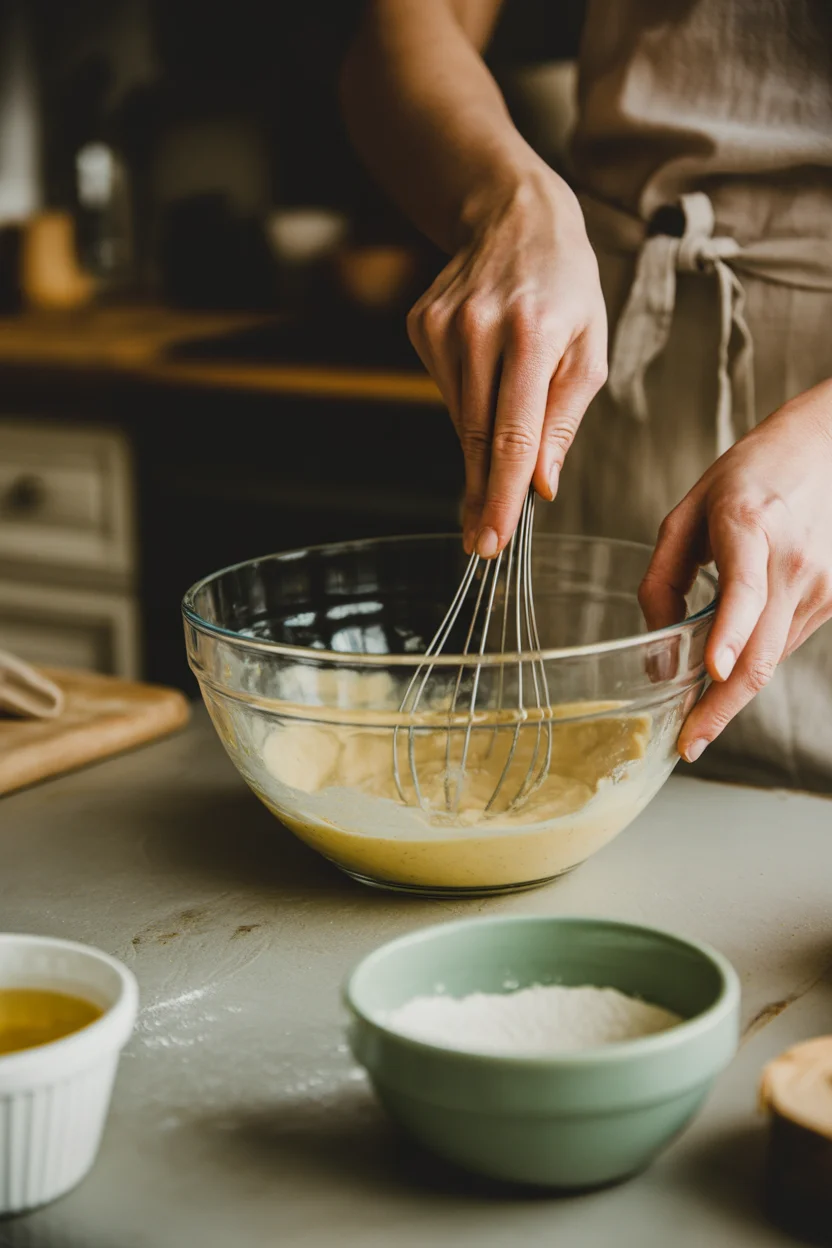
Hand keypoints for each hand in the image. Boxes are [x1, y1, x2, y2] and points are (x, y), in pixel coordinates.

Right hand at [407, 166, 607, 556]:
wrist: (514, 215)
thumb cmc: (565, 286)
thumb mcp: (590, 348)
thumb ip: (564, 420)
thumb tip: (541, 485)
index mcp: (535, 332)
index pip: (513, 434)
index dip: (502, 495)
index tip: (491, 540)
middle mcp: (482, 327)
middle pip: (478, 437)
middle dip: (484, 494)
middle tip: (484, 542)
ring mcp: (443, 325)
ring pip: (460, 418)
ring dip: (481, 445)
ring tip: (506, 426)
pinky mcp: (421, 325)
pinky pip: (446, 391)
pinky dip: (468, 402)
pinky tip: (486, 372)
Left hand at [639, 379, 831, 761]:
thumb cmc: (752, 473)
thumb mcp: (687, 513)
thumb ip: (662, 581)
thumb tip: (659, 652)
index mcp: (750, 526)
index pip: (744, 591)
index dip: (729, 634)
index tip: (714, 671)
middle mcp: (795, 561)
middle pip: (762, 654)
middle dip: (721, 708)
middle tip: (687, 743)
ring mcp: (824, 584)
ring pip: (773, 658)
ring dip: (735, 689)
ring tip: (698, 709)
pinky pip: (788, 644)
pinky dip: (757, 658)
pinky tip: (734, 657)